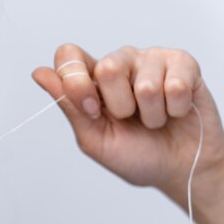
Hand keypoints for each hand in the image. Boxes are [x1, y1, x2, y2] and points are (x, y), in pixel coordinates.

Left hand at [32, 44, 223, 200]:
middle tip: (130, 119)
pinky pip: (175, 84)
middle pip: (107, 67)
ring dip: (151, 115)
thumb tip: (39, 73)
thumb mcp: (95, 139)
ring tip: (155, 120)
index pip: (68, 55)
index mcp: (91, 81)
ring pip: (144, 82)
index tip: (91, 110)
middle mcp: (119, 63)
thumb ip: (70, 106)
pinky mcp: (183, 64)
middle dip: (119, 106)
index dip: (75, 80)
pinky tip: (176, 112)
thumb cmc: (137, 155)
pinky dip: (175, 109)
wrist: (180, 169)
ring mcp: (150, 60)